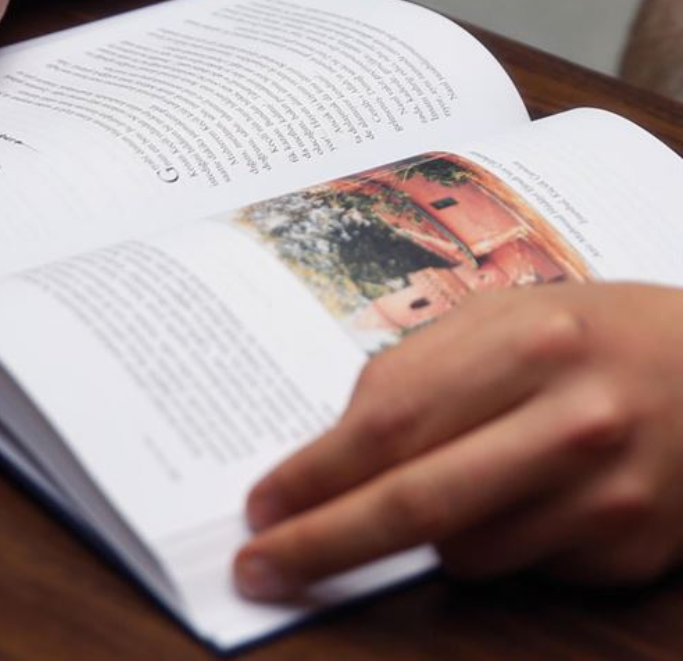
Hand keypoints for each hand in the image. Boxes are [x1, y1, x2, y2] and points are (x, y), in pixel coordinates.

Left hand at [235, 283, 682, 599]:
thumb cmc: (590, 339)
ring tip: (451, 486)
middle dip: (321, 544)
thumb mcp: (505, 319)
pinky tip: (520, 500)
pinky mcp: (631, 548)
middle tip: (257, 569)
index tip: (259, 507)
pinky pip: (517, 568)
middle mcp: (574, 419)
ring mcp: (610, 492)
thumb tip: (326, 452)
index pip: (389, 423)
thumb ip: (416, 373)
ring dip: (420, 539)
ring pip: (461, 552)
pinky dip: (489, 545)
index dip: (312, 474)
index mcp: (528, 342)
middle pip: (416, 502)